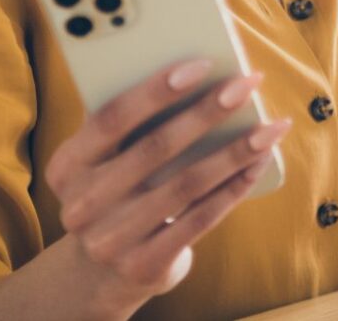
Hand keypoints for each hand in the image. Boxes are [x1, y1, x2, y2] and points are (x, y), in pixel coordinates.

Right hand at [41, 58, 291, 310]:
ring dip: (234, 152)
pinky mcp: (144, 266)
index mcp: (67, 166)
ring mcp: (112, 240)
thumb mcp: (100, 163)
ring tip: (270, 127)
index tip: (203, 63)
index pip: (111, 117)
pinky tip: (259, 164)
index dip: (156, 89)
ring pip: (186, 185)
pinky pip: (201, 219)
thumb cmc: (114, 193)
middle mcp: (83, 204)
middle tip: (248, 83)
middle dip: (208, 111)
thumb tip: (190, 71)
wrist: (99, 275)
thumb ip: (127, 125)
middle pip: (155, 148)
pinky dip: (234, 188)